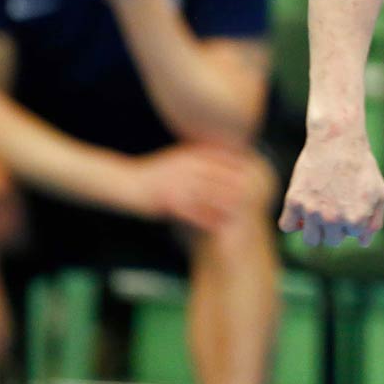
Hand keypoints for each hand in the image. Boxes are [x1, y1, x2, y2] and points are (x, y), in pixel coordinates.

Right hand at [129, 144, 258, 232]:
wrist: (124, 182)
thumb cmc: (152, 173)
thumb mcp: (176, 159)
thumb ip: (197, 157)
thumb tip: (221, 155)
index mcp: (191, 155)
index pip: (224, 159)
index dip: (243, 169)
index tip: (259, 179)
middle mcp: (187, 166)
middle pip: (222, 177)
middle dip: (241, 188)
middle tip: (259, 200)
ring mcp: (178, 182)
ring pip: (211, 195)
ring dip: (228, 206)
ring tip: (245, 216)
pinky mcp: (169, 199)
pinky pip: (195, 211)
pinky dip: (209, 220)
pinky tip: (221, 228)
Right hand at [280, 126, 383, 246]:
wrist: (337, 140)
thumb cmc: (362, 165)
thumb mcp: (379, 192)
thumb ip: (375, 221)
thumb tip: (363, 243)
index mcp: (356, 220)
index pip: (353, 236)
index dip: (353, 219)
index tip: (352, 201)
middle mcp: (334, 219)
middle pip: (331, 241)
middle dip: (335, 226)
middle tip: (337, 203)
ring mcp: (312, 211)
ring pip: (311, 240)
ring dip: (316, 229)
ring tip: (321, 210)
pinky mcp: (294, 201)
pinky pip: (287, 226)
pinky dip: (293, 222)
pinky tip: (302, 210)